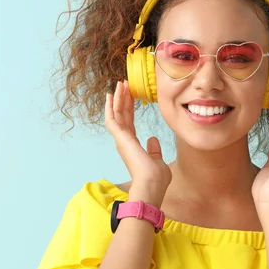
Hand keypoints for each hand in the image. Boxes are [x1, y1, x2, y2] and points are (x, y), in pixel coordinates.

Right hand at [105, 81, 171, 202]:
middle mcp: (124, 141)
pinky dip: (111, 107)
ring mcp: (121, 139)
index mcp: (133, 145)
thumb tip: (153, 139)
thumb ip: (153, 149)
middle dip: (123, 98)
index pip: (129, 122)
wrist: (152, 184)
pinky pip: (112, 119)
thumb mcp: (157, 159)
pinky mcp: (120, 138)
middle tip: (124, 83)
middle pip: (122, 115)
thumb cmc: (156, 178)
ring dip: (118, 98)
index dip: (129, 107)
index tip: (131, 94)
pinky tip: (111, 95)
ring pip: (116, 114)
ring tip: (120, 84)